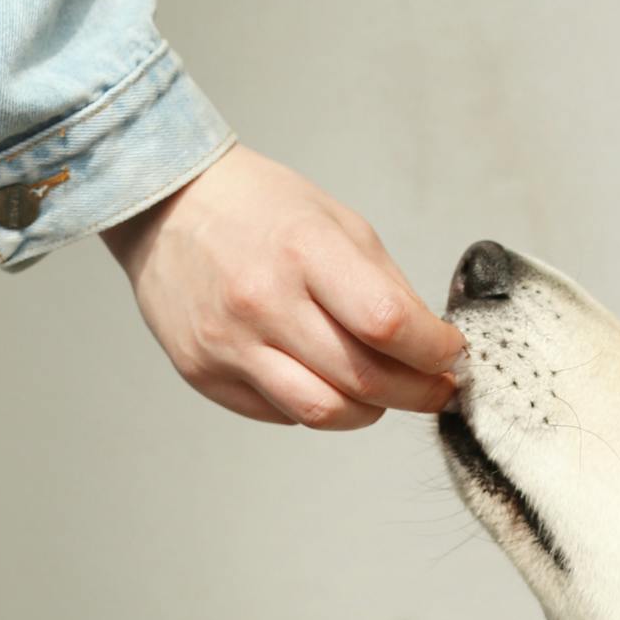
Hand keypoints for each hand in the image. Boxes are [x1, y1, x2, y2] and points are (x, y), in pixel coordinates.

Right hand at [102, 145, 463, 427]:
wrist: (167, 207)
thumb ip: (386, 287)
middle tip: (437, 388)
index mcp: (304, 251)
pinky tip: (323, 377)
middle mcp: (263, 301)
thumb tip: (430, 344)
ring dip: (370, 411)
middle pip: (364, 380)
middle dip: (418, 393)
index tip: (451, 354)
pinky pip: (282, 413)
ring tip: (383, 392)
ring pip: (324, 413)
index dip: (434, 351)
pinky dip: (317, 405)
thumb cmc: (259, 209)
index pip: (387, 323)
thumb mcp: (338, 223)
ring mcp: (228, 344)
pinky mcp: (204, 374)